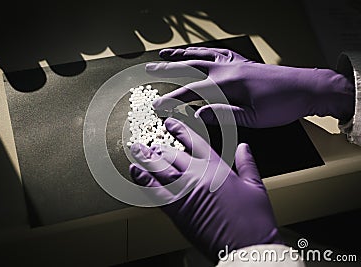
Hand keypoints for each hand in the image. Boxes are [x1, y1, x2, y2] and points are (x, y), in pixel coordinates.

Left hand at [129, 118, 281, 261]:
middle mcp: (198, 176)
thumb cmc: (253, 219)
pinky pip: (154, 190)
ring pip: (160, 168)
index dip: (179, 130)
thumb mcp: (255, 185)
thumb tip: (244, 147)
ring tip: (137, 149)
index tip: (169, 124)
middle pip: (172, 154)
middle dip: (159, 146)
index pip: (194, 141)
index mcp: (217, 168)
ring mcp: (185, 191)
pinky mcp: (176, 209)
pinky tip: (135, 171)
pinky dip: (142, 179)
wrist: (246, 245)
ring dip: (146, 158)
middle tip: (149, 142)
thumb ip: (247, 163)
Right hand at [147, 47, 354, 127]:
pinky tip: (197, 52)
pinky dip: (204, 51)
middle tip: (149, 68)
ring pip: (201, 56)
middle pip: (190, 67)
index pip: (192, 92)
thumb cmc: (282, 104)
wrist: (307, 87)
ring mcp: (234, 62)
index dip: (172, 100)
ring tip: (166, 55)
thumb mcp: (252, 117)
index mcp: (228, 84)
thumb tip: (197, 115)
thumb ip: (223, 114)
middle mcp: (228, 69)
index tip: (157, 105)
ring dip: (182, 56)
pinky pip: (217, 52)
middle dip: (168, 70)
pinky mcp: (242, 61)